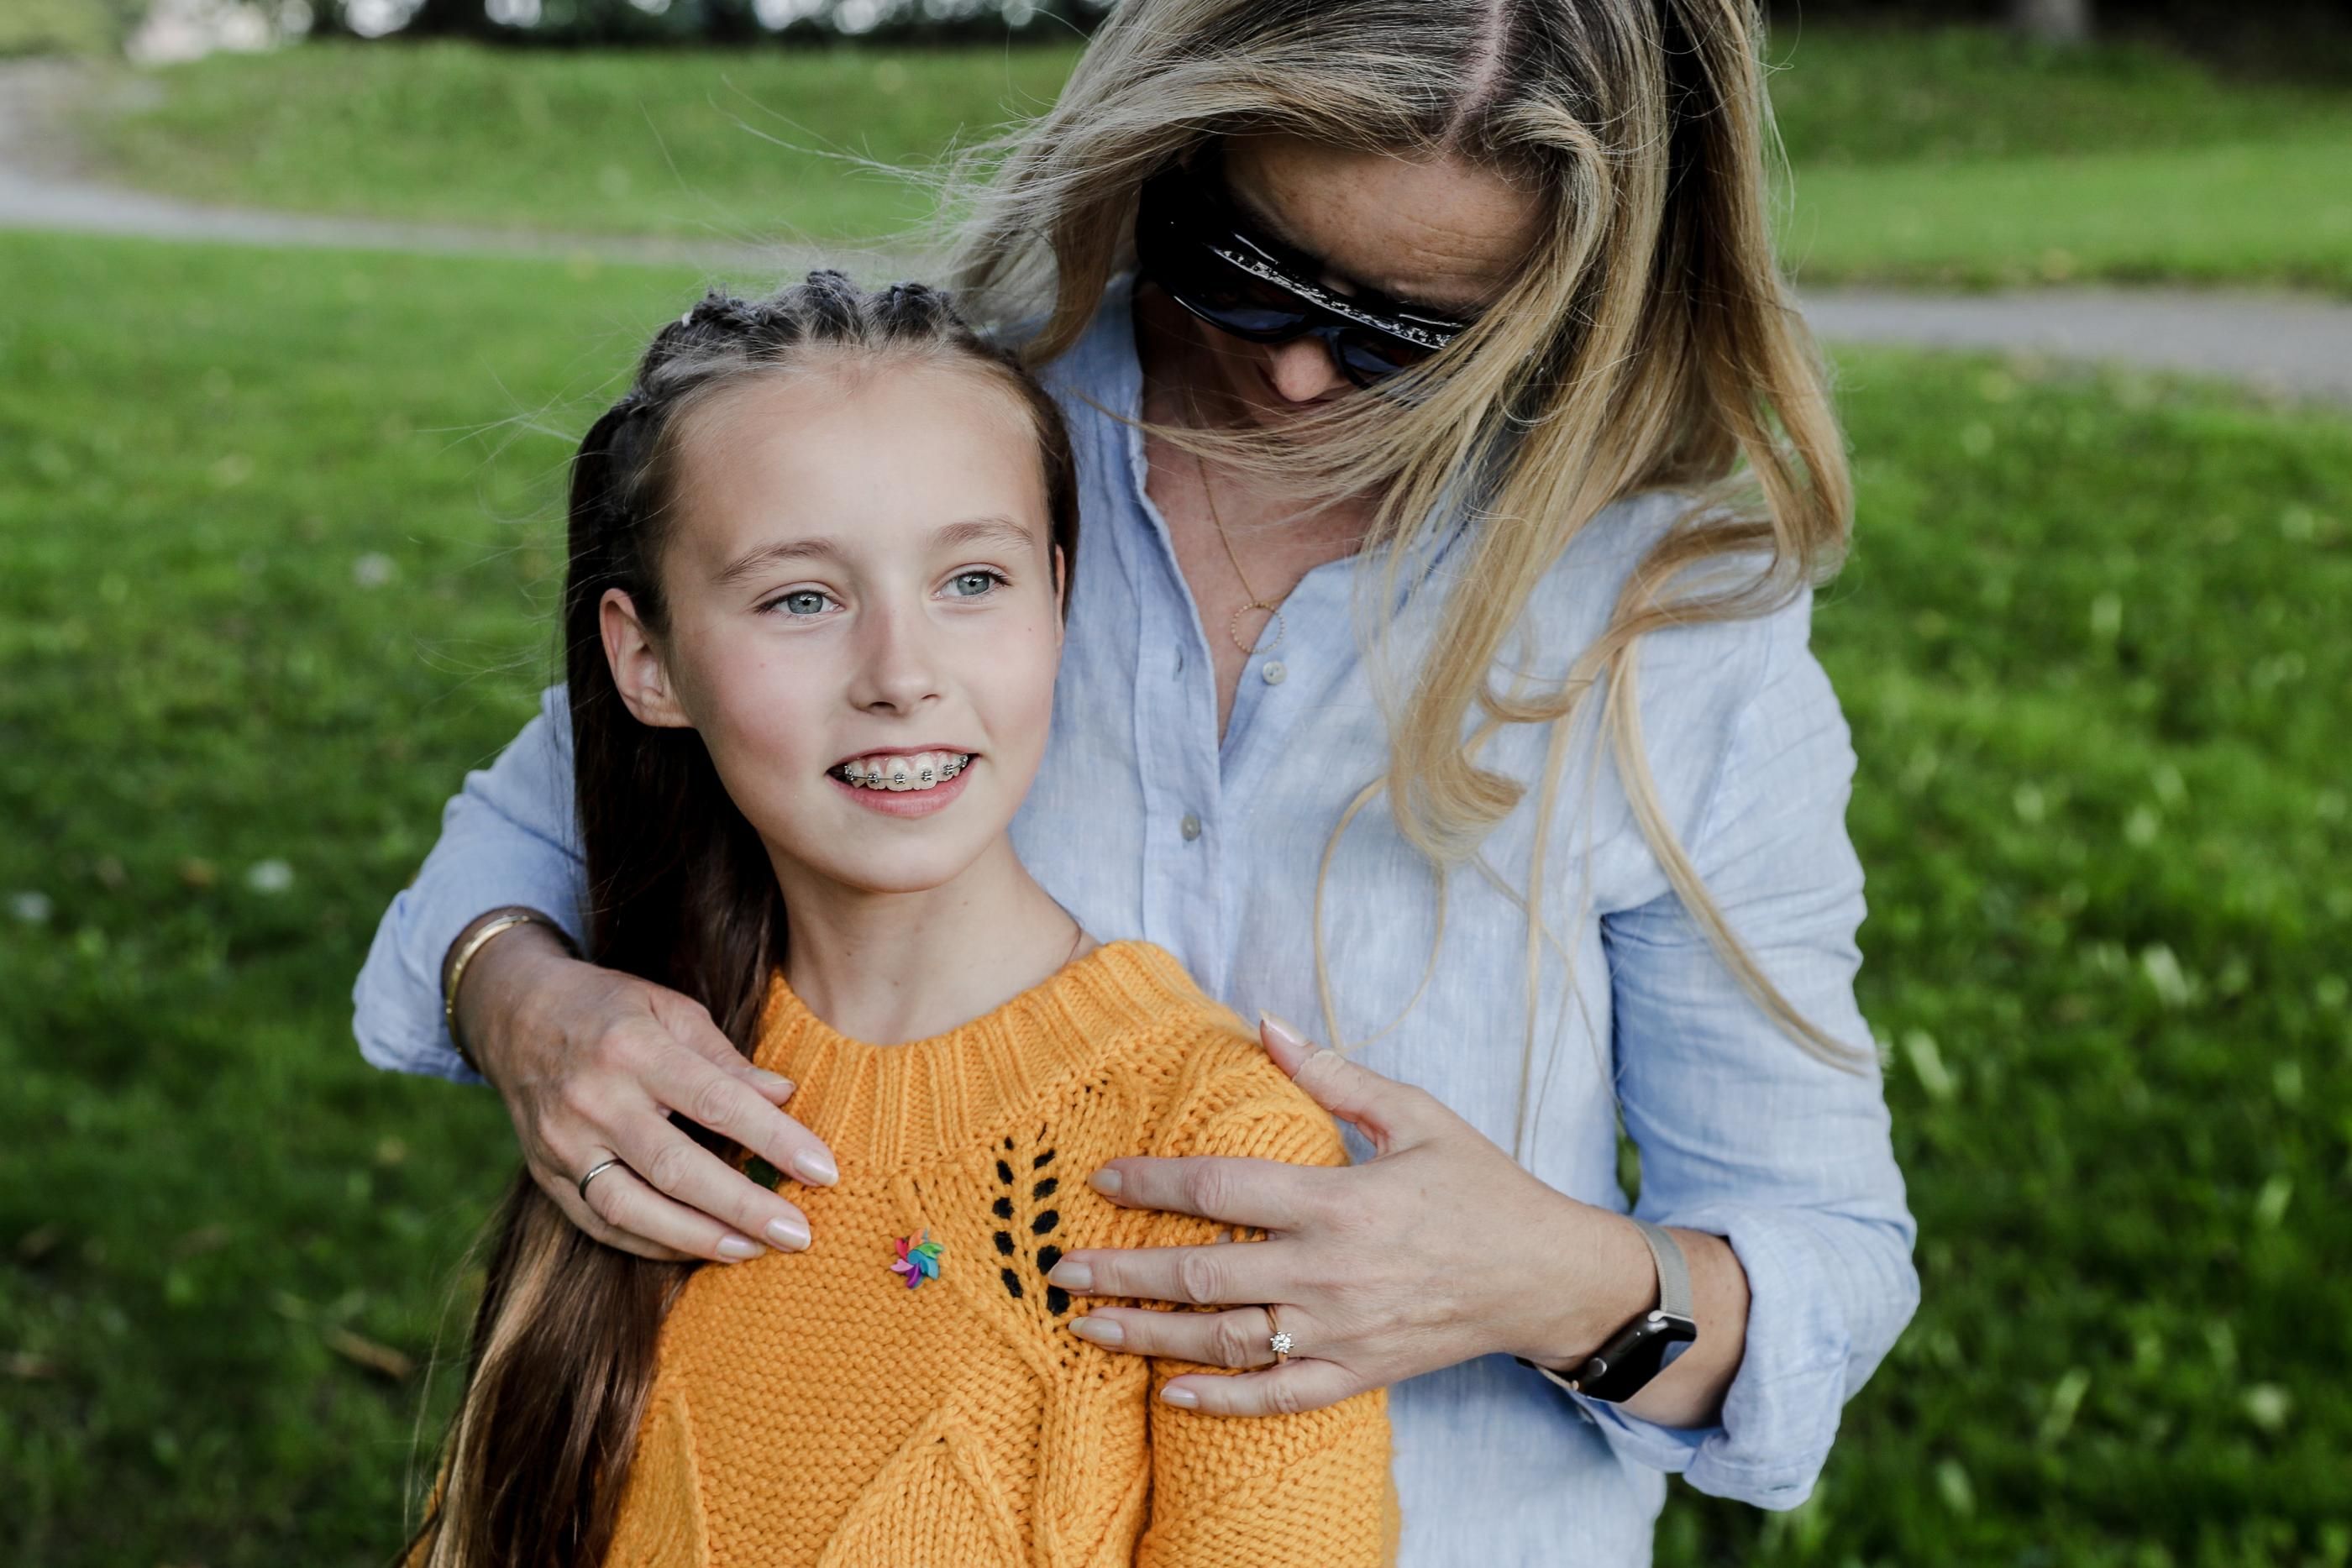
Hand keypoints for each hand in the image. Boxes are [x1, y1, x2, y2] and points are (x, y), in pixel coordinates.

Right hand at [450, 914, 840, 1263]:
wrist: (516, 1014)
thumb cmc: (611, 1008)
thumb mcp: (670, 1008)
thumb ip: (726, 1059)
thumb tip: (785, 1095)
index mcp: (633, 1048)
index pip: (716, 1102)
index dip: (774, 1139)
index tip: (824, 1170)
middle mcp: (593, 1100)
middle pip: (676, 1168)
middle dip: (743, 1207)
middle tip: (799, 1234)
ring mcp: (563, 1143)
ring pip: (633, 1209)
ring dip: (699, 1238)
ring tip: (755, 1250)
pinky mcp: (546, 1175)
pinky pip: (601, 1224)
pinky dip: (653, 1244)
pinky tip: (701, 1248)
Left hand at [1046, 1014, 1656, 1414]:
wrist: (1546, 1276)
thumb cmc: (1480, 1187)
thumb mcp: (1417, 1115)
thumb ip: (1334, 1075)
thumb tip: (1266, 1024)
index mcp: (1339, 1202)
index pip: (1222, 1190)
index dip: (1153, 1184)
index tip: (1101, 1180)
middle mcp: (1330, 1274)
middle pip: (1202, 1275)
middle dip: (1122, 1272)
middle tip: (1059, 1268)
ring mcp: (1340, 1333)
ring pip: (1224, 1341)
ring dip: (1148, 1338)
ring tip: (1086, 1328)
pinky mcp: (1357, 1374)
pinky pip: (1276, 1397)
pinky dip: (1220, 1401)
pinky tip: (1169, 1395)